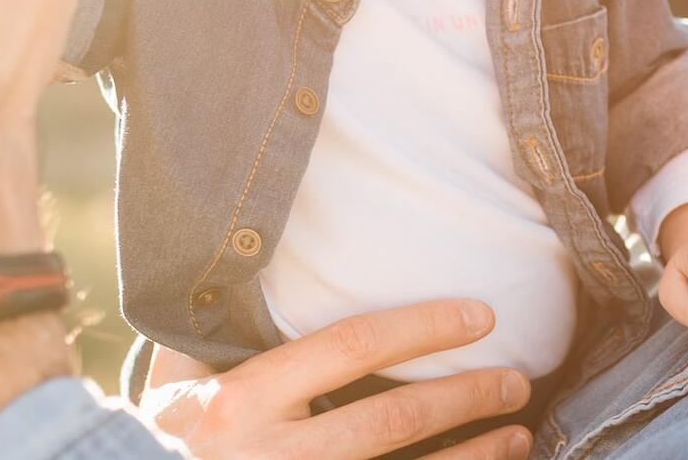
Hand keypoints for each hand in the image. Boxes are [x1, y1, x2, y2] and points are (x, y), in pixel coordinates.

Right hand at [141, 300, 532, 459]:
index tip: (479, 316)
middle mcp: (264, 456)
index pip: (349, 346)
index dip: (422, 327)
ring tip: (521, 433)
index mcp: (236, 402)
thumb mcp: (178, 376)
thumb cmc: (166, 428)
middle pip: (390, 419)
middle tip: (516, 378)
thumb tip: (267, 248)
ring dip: (472, 458)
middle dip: (464, 396)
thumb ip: (219, 327)